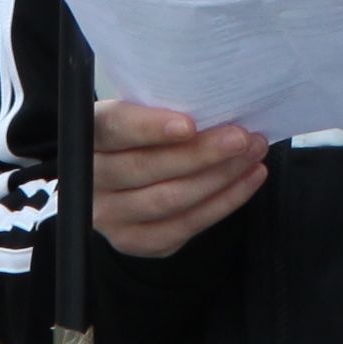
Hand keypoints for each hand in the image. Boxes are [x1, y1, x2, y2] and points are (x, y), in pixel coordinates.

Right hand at [87, 97, 265, 256]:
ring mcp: (109, 215)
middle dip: (202, 153)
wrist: (123, 179)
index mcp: (89, 134)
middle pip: (146, 168)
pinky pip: (183, 226)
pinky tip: (248, 179)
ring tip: (253, 154)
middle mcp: (90, 178)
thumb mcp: (139, 111)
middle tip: (242, 138)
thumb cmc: (141, 134)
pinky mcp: (133, 240)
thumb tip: (217, 103)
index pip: (114, 128)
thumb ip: (162, 108)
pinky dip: (223, 202)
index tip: (190, 124)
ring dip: (220, 177)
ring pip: (169, 200)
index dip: (149, 127)